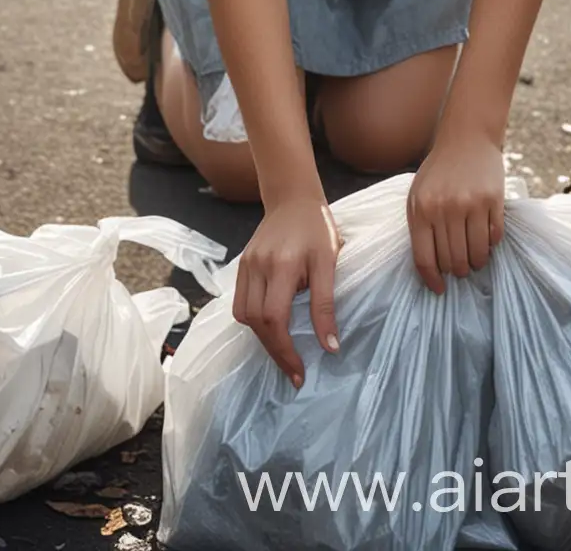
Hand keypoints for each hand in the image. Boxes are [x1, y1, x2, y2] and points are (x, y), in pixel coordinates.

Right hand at [233, 192, 341, 387]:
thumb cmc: (317, 228)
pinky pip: (240, 302)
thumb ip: (325, 304)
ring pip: (243, 315)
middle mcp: (258, 266)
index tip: (300, 372)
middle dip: (275, 351)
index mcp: (282, 265)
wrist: (293, 198)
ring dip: (262, 338)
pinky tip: (271, 328)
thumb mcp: (329, 262)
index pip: (274, 318)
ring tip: (284, 352)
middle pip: (256, 321)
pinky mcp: (241, 265)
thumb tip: (330, 346)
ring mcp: (246, 265)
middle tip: (294, 372)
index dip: (285, 350)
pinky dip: (254, 321)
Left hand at [407, 125, 506, 293]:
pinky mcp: (494, 200)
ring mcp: (471, 204)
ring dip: (476, 263)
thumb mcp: (418, 194)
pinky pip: (494, 237)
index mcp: (422, 209)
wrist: (467, 138)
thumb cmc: (439, 171)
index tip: (439, 290)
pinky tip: (486, 238)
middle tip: (460, 268)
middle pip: (452, 261)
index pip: (425, 258)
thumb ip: (420, 227)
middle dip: (457, 271)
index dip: (432, 279)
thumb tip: (430, 267)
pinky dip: (491, 244)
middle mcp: (445, 208)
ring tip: (475, 259)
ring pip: (476, 254)